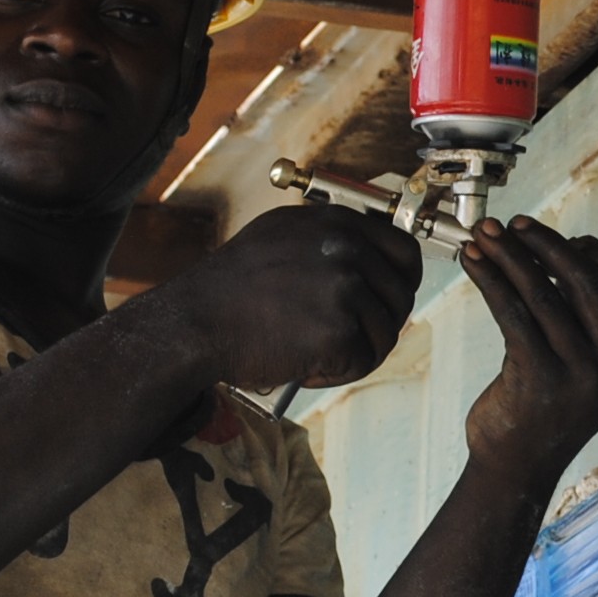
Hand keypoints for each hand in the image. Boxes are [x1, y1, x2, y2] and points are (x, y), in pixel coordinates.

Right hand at [170, 201, 423, 393]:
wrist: (193, 323)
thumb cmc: (229, 289)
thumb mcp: (282, 237)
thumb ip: (329, 242)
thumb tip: (371, 259)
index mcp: (337, 223)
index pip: (404, 252)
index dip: (403, 283)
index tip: (389, 302)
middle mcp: (347, 248)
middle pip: (400, 297)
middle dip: (378, 325)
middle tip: (344, 340)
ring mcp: (345, 288)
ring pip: (385, 333)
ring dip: (354, 352)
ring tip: (311, 354)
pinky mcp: (339, 329)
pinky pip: (363, 361)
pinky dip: (335, 373)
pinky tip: (303, 367)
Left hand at [457, 219, 597, 479]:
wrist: (519, 465)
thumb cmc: (550, 402)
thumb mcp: (590, 362)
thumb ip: (588, 315)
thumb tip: (558, 248)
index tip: (568, 240)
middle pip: (587, 281)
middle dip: (546, 244)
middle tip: (513, 225)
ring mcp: (581, 372)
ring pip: (543, 294)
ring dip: (509, 256)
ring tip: (483, 236)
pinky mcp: (538, 377)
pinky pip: (513, 313)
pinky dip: (490, 280)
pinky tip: (473, 264)